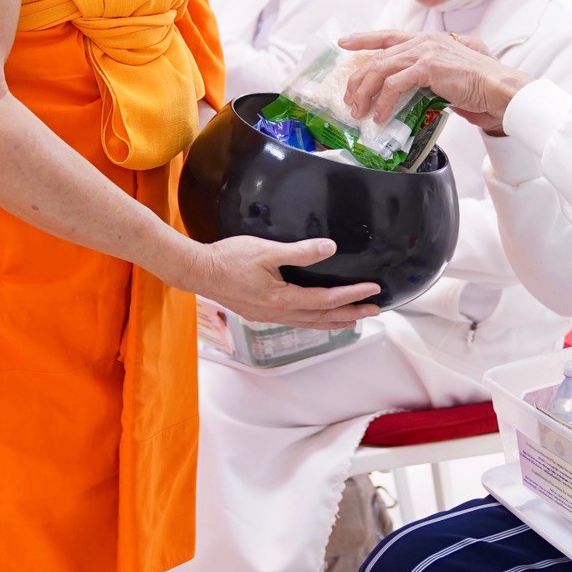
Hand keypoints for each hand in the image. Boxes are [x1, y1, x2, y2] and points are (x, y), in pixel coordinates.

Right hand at [186, 235, 378, 327]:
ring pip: (309, 323)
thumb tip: (329, 248)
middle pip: (322, 317)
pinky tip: (317, 316)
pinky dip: (314, 320)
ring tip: (353, 318)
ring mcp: (269, 316)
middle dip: (350, 313)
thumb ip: (300, 251)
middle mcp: (278, 313)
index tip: (373, 290)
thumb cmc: (229, 259)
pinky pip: (296, 321)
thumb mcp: (266, 251)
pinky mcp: (261, 313)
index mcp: (282, 299)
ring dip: (334, 321)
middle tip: (374, 310)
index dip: (352, 295)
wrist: (197, 271)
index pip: (326, 299)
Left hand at [337, 31, 531, 135]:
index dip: (364, 38)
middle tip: (350, 99)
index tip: (344, 42)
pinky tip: (381, 116)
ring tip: (360, 112)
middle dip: (359, 80)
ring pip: (381, 70)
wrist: (497, 86)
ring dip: (366, 94)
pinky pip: (394, 85)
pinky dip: (384, 103)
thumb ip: (425, 75)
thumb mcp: (446, 73)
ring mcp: (424, 52)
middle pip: (378, 57)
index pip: (388, 36)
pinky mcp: (427, 67)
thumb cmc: (478, 84)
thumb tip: (406, 90)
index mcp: (426, 40)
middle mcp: (423, 41)